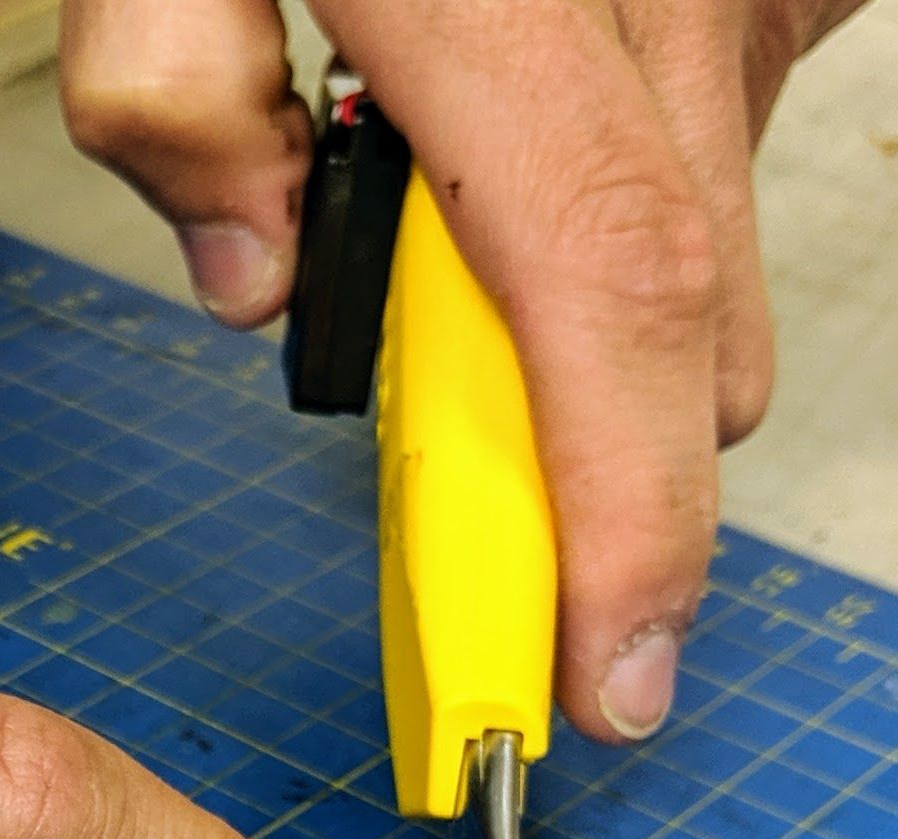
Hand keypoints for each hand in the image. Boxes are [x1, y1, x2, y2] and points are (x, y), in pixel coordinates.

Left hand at [60, 0, 871, 740]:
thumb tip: (246, 283)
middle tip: (469, 482)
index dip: (625, 527)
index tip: (612, 684)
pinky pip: (734, 128)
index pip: (606, 307)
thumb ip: (163, 95)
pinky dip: (642, 183)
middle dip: (596, 464)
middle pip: (686, 326)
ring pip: (712, 246)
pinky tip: (542, 113)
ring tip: (459, 231)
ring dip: (601, 318)